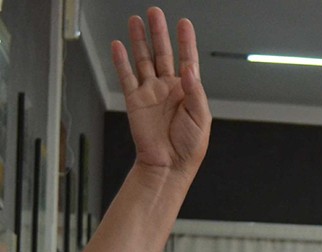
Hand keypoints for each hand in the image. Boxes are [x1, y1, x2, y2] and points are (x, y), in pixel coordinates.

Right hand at [110, 9, 209, 175]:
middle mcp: (168, 88)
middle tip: (155, 12)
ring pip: (143, 59)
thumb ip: (195, 92)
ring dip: (139, 40)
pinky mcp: (134, 100)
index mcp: (187, 91)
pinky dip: (121, 61)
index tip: (184, 23)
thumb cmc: (189, 146)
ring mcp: (150, 92)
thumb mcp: (201, 118)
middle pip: (163, 53)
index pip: (187, 59)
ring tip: (136, 21)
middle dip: (159, 32)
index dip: (185, 41)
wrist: (168, 165)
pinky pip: (126, 76)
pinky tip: (118, 45)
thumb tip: (188, 70)